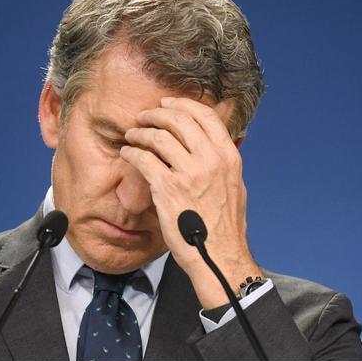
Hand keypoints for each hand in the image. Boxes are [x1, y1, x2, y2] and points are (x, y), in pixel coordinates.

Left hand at [120, 97, 262, 308]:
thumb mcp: (235, 187)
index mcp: (228, 157)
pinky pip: (144, 159)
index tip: (169, 104)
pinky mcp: (168, 188)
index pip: (206, 116)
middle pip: (180, 120)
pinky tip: (127, 154)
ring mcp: (189, 173)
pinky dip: (132, 153)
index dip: (184, 105)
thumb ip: (223, 164)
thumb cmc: (224, 228)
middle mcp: (210, 160)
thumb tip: (215, 147)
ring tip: (132, 136)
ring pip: (159, 137)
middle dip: (157, 114)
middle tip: (144, 116)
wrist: (218, 256)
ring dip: (141, 132)